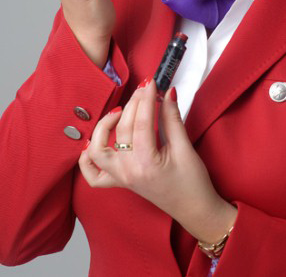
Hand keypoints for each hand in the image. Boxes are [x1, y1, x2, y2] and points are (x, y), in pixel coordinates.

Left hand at [78, 78, 237, 241]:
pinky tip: (93, 141)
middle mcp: (127, 171)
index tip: (152, 82)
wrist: (194, 209)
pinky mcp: (119, 182)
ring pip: (99, 148)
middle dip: (134, 103)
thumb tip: (166, 93)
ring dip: (105, 126)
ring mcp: (120, 178)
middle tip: (146, 88)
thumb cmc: (192, 182)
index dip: (147, 98)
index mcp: (146, 163)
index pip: (142, 121)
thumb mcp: (185, 148)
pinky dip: (87, 158)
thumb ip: (172, 118)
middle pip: (123, 128)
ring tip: (121, 111)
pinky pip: (92, 174)